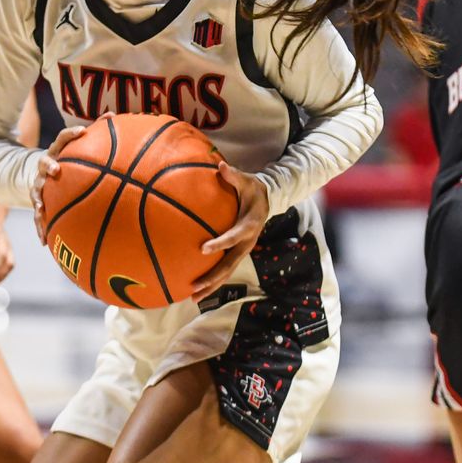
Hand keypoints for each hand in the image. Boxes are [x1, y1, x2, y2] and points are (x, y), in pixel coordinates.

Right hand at [31, 124, 90, 244]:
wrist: (47, 174)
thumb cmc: (70, 159)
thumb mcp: (80, 147)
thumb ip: (97, 133)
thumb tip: (114, 114)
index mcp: (58, 151)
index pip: (62, 138)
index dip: (71, 133)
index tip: (83, 130)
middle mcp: (46, 165)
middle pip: (44, 162)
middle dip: (49, 166)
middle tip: (56, 170)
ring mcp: (40, 184)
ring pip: (37, 191)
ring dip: (39, 199)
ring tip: (41, 209)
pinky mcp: (38, 202)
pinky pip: (38, 216)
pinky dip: (40, 227)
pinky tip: (44, 241)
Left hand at [190, 161, 269, 302]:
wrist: (268, 200)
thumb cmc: (253, 189)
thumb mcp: (246, 180)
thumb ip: (233, 175)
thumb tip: (220, 165)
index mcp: (248, 225)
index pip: (233, 237)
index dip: (219, 243)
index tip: (202, 249)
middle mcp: (247, 242)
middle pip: (229, 264)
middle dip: (212, 277)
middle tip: (195, 286)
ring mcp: (243, 250)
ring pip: (227, 272)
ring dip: (211, 285)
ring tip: (192, 297)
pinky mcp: (238, 252)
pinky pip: (226, 268)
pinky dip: (213, 280)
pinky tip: (198, 288)